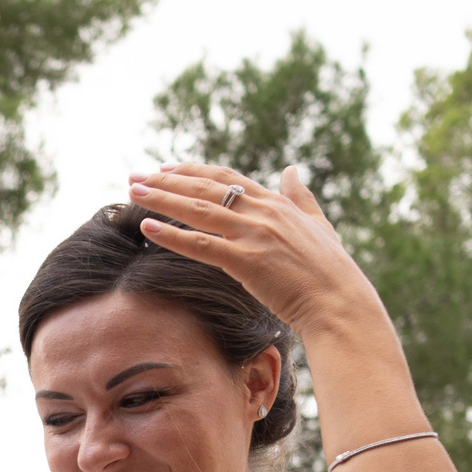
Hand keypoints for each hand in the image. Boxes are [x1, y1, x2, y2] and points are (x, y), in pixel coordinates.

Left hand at [123, 163, 382, 338]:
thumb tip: (291, 169)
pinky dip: (172, 235)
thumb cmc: (330, 270)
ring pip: (198, 210)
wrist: (338, 302)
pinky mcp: (246, 261)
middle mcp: (262, 212)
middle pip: (205, 188)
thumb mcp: (318, 223)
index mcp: (275, 202)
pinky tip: (148, 227)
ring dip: (162, 199)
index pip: (225, 177)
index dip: (192, 171)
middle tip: (135, 176)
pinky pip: (201, 244)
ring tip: (133, 192)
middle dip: (166, 180)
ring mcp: (254, 234)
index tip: (164, 169)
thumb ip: (301, 196)